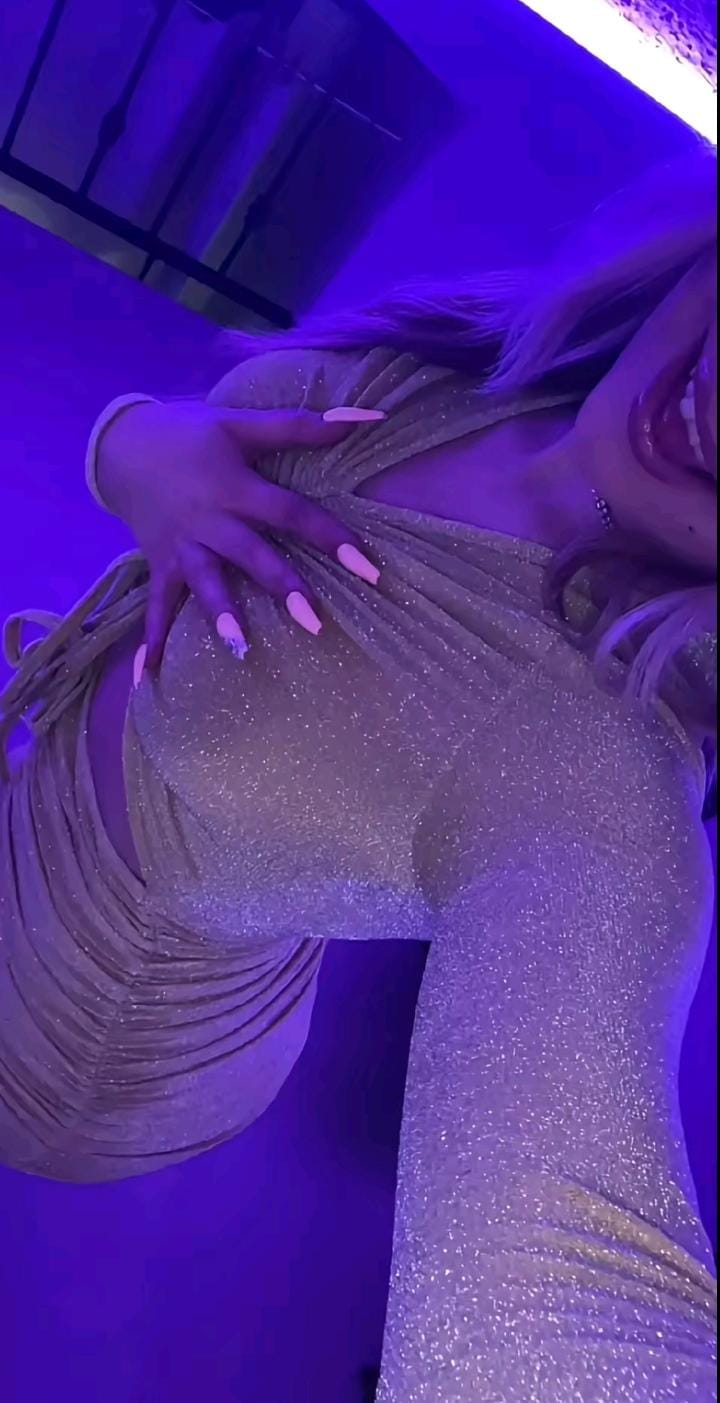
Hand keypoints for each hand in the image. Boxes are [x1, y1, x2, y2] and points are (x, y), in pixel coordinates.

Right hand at [96, 398, 384, 671]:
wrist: (122, 445)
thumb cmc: (192, 435)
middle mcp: (210, 521)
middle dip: (282, 587)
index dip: (330, 538)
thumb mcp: (242, 424)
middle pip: (252, 555)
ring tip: (241, 650)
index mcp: (235, 487)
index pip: (291, 514)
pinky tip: (152, 678)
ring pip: (206, 583)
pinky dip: (152, 641)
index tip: (368, 570)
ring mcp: (182, 546)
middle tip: (315, 623)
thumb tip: (370, 416)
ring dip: (221, 617)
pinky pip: (157, 606)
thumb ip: (305, 426)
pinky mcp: (160, 564)